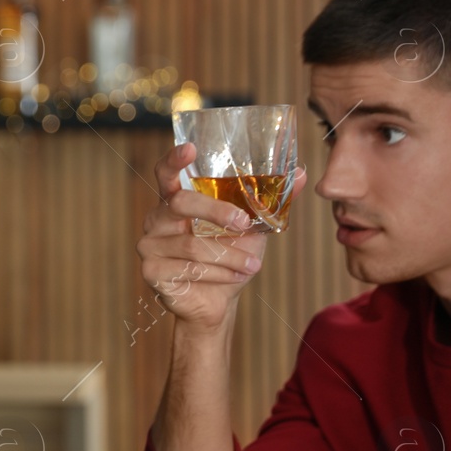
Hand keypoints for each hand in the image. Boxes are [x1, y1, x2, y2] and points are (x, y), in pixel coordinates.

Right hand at [137, 144, 306, 332]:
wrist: (218, 302)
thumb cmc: (231, 257)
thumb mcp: (254, 227)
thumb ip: (270, 201)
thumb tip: (301, 173)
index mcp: (176, 200)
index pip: (167, 173)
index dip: (175, 160)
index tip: (191, 148)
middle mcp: (157, 217)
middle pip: (181, 202)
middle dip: (216, 211)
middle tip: (243, 223)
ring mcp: (149, 244)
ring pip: (192, 243)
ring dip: (229, 255)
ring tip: (252, 265)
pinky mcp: (151, 271)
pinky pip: (188, 268)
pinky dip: (219, 272)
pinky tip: (234, 277)